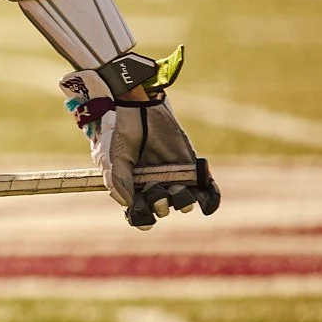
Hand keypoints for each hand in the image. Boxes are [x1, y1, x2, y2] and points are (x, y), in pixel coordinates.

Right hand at [61, 68, 220, 228]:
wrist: (134, 104)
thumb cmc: (117, 130)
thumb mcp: (111, 157)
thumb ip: (118, 181)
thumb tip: (129, 205)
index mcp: (132, 186)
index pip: (139, 212)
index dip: (141, 218)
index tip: (143, 214)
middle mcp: (153, 185)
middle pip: (161, 209)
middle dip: (160, 206)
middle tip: (156, 191)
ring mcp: (174, 176)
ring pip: (183, 202)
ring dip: (182, 202)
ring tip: (176, 190)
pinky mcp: (192, 166)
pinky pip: (206, 190)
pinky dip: (210, 198)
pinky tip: (208, 198)